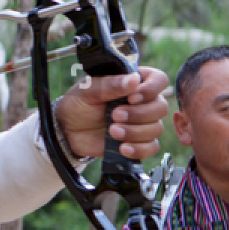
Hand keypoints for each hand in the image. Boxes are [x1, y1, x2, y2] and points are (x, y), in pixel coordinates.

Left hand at [56, 67, 170, 160]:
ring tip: (112, 131)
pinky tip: (122, 148)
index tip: (131, 97)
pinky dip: (139, 149)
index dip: (151, 89)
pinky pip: (151, 147)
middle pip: (161, 107)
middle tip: (114, 115)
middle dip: (139, 114)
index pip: (159, 80)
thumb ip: (109, 84)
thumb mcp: (87, 90)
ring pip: (156, 128)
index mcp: (134, 82)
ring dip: (135, 132)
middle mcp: (143, 102)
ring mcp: (142, 123)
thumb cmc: (78, 104)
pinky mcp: (138, 142)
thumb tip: (133, 80)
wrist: (68, 130)